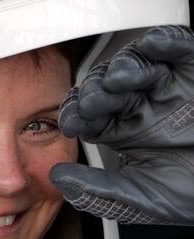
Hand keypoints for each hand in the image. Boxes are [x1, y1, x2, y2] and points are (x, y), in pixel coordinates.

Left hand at [50, 25, 193, 224]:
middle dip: (95, 91)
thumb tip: (57, 177)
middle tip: (91, 101)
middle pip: (107, 87)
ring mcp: (168, 87)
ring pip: (136, 66)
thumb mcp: (139, 196)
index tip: (71, 123)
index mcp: (123, 129)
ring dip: (122, 68)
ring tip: (116, 79)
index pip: (89, 114)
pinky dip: (167, 42)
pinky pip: (180, 48)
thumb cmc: (191, 192)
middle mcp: (141, 104)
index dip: (77, 114)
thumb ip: (97, 189)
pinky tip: (154, 44)